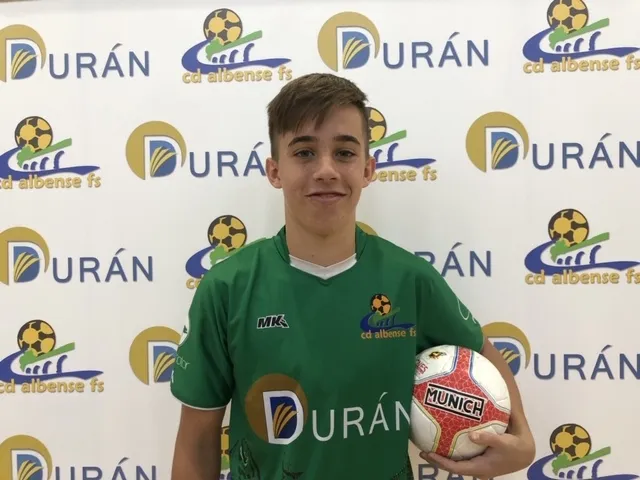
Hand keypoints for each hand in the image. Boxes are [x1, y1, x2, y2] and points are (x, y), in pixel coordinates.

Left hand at [420, 430, 535, 479]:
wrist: (526, 452)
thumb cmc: (514, 447)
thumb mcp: (503, 442)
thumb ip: (488, 438)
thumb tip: (471, 435)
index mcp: (480, 468)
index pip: (455, 468)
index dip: (440, 462)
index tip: (428, 453)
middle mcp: (476, 469)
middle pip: (452, 466)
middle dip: (437, 460)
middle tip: (422, 449)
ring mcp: (478, 465)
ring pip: (457, 462)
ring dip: (444, 456)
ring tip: (430, 444)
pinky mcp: (480, 459)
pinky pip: (463, 456)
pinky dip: (453, 450)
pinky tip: (446, 439)